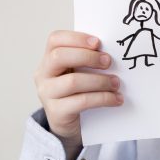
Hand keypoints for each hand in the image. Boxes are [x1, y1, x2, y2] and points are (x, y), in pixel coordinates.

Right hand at [34, 31, 122, 149]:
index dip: (76, 38)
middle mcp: (43, 74)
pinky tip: (116, 99)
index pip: (55, 39)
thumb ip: (88, 57)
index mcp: (49, 58)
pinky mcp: (56, 113)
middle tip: (108, 62)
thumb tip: (112, 48)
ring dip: (100, 81)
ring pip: (73, 81)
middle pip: (59, 57)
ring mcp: (47, 94)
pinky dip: (103, 98)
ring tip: (116, 83)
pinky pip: (82, 102)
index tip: (97, 42)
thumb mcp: (80, 70)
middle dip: (88, 57)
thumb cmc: (78, 89)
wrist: (70, 121)